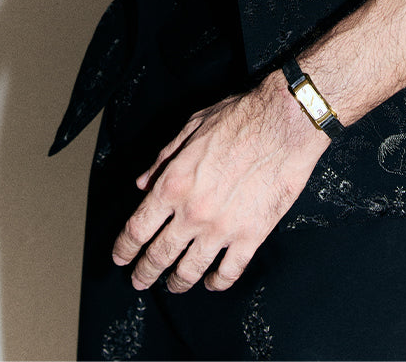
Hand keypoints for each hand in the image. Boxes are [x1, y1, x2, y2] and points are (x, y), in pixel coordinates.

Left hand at [111, 69, 328, 292]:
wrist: (284, 124)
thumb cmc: (240, 118)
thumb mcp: (192, 127)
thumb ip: (164, 158)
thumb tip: (142, 182)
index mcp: (174, 184)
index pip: (138, 227)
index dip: (124, 247)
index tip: (120, 256)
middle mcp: (193, 212)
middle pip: (159, 255)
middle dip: (144, 272)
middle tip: (139, 280)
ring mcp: (222, 228)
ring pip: (190, 270)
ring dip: (177, 282)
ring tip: (172, 286)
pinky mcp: (251, 236)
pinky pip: (229, 271)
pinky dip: (218, 282)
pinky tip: (213, 282)